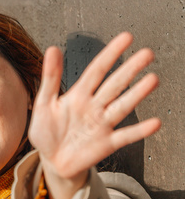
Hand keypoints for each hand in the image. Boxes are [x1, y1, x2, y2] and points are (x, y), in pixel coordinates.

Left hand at [29, 32, 160, 198]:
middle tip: (147, 53)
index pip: (97, 70)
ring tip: (152, 79)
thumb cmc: (47, 131)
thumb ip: (50, 78)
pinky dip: (139, 131)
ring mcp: (102, 125)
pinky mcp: (107, 144)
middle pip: (114, 85)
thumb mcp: (44, 103)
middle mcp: (94, 107)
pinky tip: (154, 123)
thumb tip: (53, 49)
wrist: (51, 161)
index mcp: (78, 95)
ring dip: (137, 94)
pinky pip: (125, 136)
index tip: (126, 38)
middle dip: (130, 69)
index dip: (110, 54)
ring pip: (122, 106)